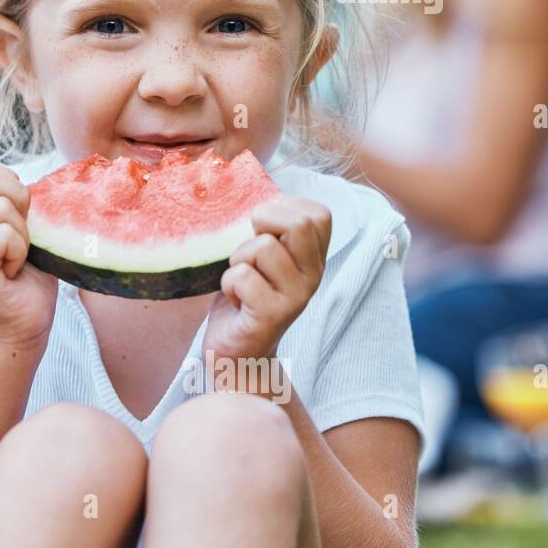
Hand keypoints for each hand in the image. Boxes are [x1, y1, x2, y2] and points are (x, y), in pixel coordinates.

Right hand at [0, 158, 56, 351]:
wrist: (25, 325)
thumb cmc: (29, 276)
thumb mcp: (22, 227)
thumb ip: (12, 200)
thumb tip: (18, 177)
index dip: (10, 184)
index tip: (17, 219)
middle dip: (17, 200)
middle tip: (18, 237)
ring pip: (2, 208)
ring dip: (23, 235)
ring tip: (15, 260)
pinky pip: (5, 235)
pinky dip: (20, 252)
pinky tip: (12, 272)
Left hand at [205, 196, 330, 366]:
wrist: (238, 353)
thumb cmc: (244, 298)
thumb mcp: (261, 259)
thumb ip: (269, 231)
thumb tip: (254, 193)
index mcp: (313, 258)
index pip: (318, 213)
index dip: (284, 207)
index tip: (262, 226)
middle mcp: (313, 276)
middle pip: (298, 223)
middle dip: (261, 223)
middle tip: (248, 248)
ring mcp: (296, 297)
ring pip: (262, 247)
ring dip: (237, 259)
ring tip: (239, 280)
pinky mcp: (272, 315)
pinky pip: (242, 276)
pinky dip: (228, 283)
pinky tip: (235, 300)